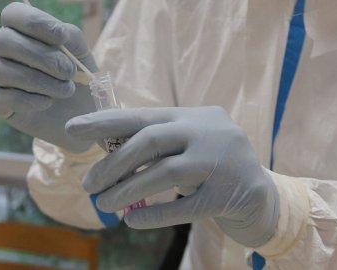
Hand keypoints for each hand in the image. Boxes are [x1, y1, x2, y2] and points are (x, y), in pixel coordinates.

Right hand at [0, 2, 96, 152]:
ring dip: (41, 81)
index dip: (34, 21)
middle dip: (41, 56)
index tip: (61, 36)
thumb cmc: (79, 74)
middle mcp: (6, 50)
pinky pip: (0, 97)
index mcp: (23, 30)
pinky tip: (48, 102)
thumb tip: (59, 32)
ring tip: (67, 90)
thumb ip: (72, 36)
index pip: (12, 13)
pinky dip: (29, 100)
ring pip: (1, 70)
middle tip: (69, 71)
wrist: (82, 111)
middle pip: (3, 40)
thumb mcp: (82, 51)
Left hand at [66, 106, 279, 247]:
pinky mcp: (229, 194)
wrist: (264, 199)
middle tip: (87, 182)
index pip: (144, 115)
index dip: (106, 122)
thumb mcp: (189, 149)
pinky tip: (132, 221)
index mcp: (196, 116)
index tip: (73, 129)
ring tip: (103, 204)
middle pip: (151, 140)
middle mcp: (210, 131)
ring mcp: (221, 162)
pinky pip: (184, 207)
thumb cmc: (214, 171)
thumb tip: (104, 154)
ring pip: (165, 173)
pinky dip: (154, 214)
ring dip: (128, 190)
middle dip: (113, 162)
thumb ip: (157, 146)